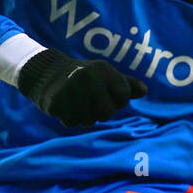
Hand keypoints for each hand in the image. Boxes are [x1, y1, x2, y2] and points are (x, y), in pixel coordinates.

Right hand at [17, 48, 146, 126]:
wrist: (47, 73)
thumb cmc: (83, 76)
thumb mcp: (105, 75)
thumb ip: (125, 84)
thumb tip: (145, 91)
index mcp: (103, 70)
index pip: (124, 97)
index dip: (117, 99)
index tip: (105, 92)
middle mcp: (89, 78)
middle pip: (108, 113)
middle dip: (100, 111)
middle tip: (89, 100)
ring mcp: (71, 91)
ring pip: (90, 120)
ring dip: (85, 116)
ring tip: (77, 102)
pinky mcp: (57, 102)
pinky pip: (72, 122)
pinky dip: (70, 118)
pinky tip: (66, 106)